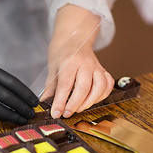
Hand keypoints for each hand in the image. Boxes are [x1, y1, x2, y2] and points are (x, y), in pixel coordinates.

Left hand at [41, 4, 113, 118]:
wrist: (74, 39)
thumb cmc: (62, 54)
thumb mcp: (52, 69)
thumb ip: (50, 88)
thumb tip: (45, 104)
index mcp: (69, 61)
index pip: (65, 85)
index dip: (60, 102)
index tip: (56, 113)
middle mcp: (85, 63)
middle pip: (83, 87)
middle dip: (74, 104)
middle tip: (67, 113)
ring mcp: (96, 66)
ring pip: (99, 86)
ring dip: (89, 101)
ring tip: (79, 108)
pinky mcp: (104, 70)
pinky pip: (108, 85)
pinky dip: (102, 95)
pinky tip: (92, 100)